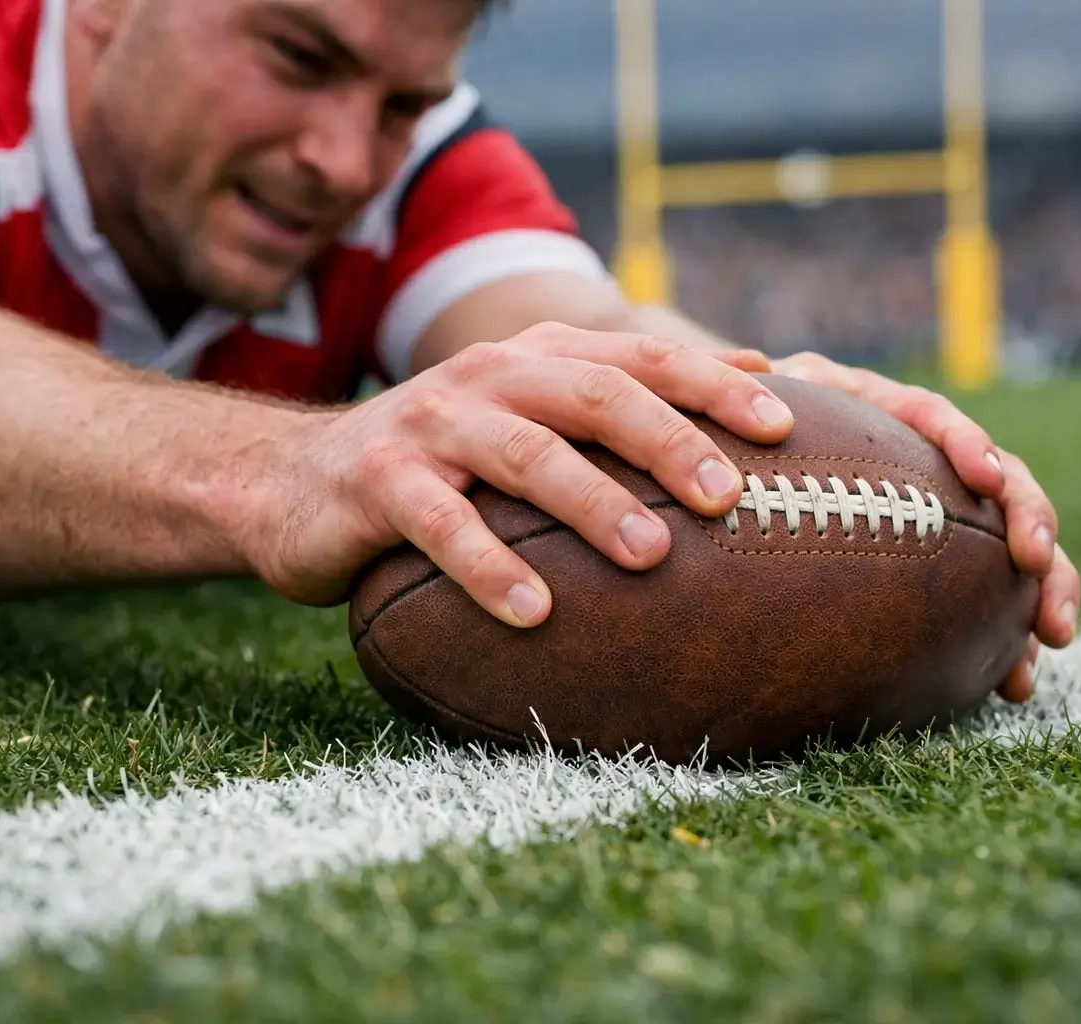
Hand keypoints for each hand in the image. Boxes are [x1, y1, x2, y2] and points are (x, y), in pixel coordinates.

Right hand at [265, 323, 793, 624]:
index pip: (637, 358)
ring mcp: (432, 424)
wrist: (295, 479)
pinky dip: (490, 567)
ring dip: (594, 503)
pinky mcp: (380, 481)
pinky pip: (441, 524)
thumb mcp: (527, 418)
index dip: (711, 384)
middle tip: (728, 496)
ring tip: (653, 557)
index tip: (785, 427)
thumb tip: (754, 372)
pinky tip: (536, 613)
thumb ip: (618, 399)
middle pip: (593, 394)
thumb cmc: (442, 461)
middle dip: (667, 440)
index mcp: (536, 359)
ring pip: (526, 454)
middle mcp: (489, 378)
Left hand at [767, 351, 1079, 703]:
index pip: (936, 419)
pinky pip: (989, 598)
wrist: (753, 455)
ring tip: (1052, 638)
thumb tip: (758, 368)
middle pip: (1002, 481)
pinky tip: (1015, 681)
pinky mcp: (946, 563)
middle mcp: (931, 458)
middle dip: (1032, 520)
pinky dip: (1008, 638)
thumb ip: (755, 388)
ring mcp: (947, 512)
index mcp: (884, 413)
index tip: (984, 478)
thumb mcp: (744, 398)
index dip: (966, 443)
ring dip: (1042, 589)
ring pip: (1013, 544)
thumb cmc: (744, 425)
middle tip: (1037, 564)